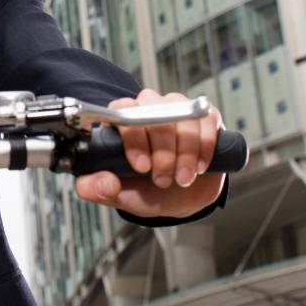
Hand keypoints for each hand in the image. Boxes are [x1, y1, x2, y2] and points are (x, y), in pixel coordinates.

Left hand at [75, 89, 225, 218]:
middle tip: (164, 179)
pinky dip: (204, 145)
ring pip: (181, 114)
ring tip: (182, 178)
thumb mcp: (119, 195)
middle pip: (153, 111)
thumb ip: (98, 189)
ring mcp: (177, 108)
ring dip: (184, 150)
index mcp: (122, 120)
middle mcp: (148, 107)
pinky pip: (206, 119)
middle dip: (162, 151)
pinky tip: (199, 166)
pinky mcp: (204, 116)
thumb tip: (103, 182)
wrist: (182, 198)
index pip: (121, 111)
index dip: (133, 138)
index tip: (142, 167)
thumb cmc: (147, 190)